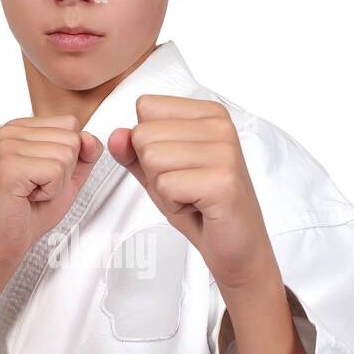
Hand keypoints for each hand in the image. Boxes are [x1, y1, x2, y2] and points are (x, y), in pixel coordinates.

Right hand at [0, 115, 103, 272]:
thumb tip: (90, 137)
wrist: (4, 240)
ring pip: (67, 154)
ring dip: (57, 183)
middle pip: (72, 138)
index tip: (43, 174)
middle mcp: (10, 132)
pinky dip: (51, 191)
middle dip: (65, 171)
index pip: (71, 124)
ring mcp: (7, 147)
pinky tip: (29, 196)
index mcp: (21, 128)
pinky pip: (57, 171)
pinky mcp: (9, 166)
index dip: (70, 156)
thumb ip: (85, 154)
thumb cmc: (31, 210)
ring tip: (33, 191)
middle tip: (37, 186)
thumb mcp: (69, 177)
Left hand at [108, 95, 274, 291]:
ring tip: (192, 196)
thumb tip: (116, 135)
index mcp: (208, 113)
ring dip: (164, 189)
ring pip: (152, 159)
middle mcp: (220, 126)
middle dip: (154, 170)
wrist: (237, 246)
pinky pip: (165, 185)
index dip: (148, 144)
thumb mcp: (159, 173)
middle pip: (144, 134)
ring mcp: (225, 151)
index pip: (145, 107)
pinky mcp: (223, 181)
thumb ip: (134, 152)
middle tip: (186, 186)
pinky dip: (174, 205)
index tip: (179, 166)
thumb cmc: (203, 207)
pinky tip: (199, 207)